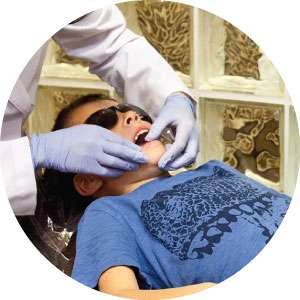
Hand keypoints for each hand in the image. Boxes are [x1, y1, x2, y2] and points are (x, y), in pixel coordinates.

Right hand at [30, 124, 147, 176]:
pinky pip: (107, 171)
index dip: (132, 147)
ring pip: (116, 162)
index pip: (120, 140)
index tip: (139, 151)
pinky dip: (115, 172)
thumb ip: (102, 136)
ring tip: (135, 167)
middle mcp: (98, 142)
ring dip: (127, 165)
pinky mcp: (89, 167)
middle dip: (135, 156)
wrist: (51, 147)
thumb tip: (117, 143)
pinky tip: (121, 173)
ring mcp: (94, 155)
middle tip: (144, 160)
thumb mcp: (86, 131)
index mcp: (98, 132)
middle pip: (122, 151)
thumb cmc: (68, 138)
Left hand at [145, 93, 199, 169]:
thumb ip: (156, 128)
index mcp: (187, 127)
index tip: (160, 163)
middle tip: (163, 166)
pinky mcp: (194, 145)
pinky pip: (191, 157)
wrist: (183, 106)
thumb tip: (148, 140)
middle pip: (190, 155)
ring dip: (180, 164)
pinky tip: (171, 159)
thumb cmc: (172, 111)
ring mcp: (196, 141)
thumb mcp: (163, 116)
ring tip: (165, 164)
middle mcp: (194, 136)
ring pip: (192, 158)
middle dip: (177, 164)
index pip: (180, 145)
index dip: (170, 156)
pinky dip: (182, 161)